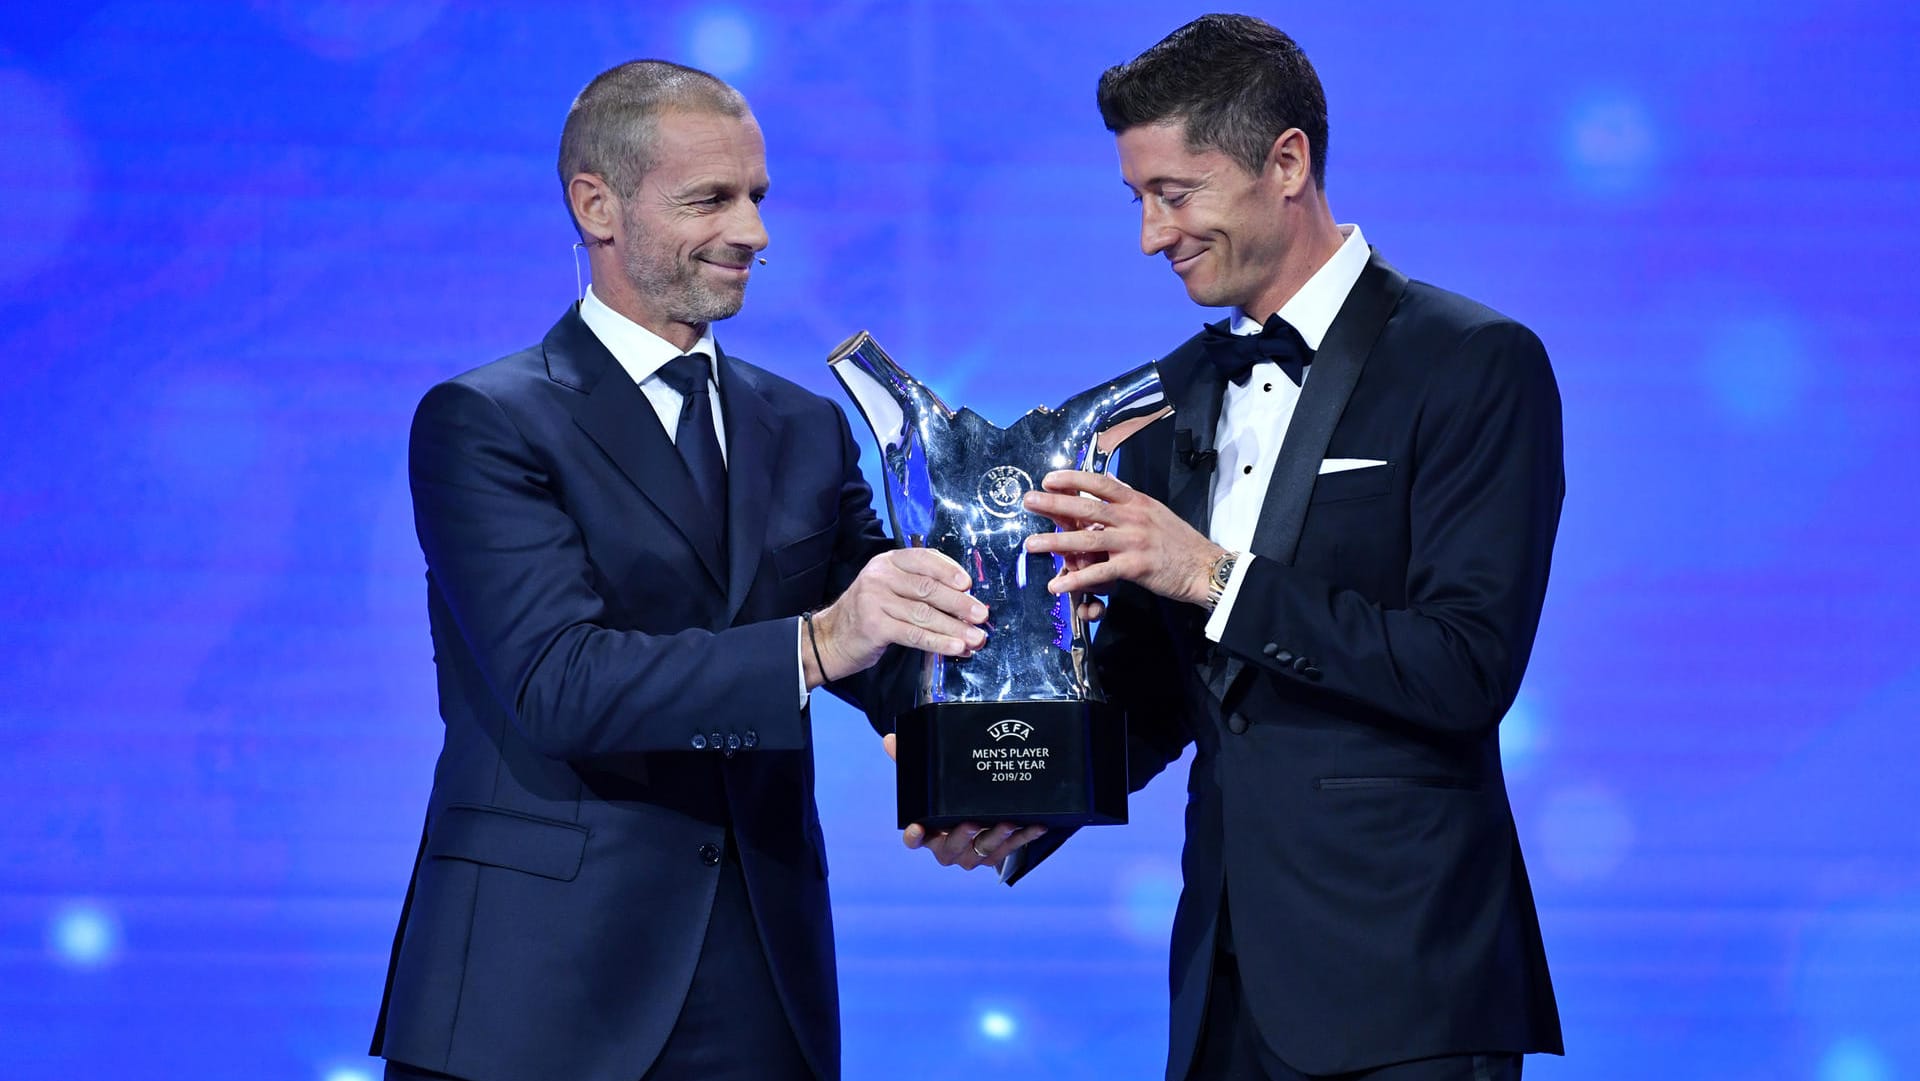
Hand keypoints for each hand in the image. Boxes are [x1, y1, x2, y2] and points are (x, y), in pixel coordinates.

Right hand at [808, 548, 987, 687]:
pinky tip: (954, 648)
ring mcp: (875, 600)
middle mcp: (881, 576)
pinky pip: (914, 635)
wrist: (830, 639)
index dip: (950, 571)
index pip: (925, 559)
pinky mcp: (874, 626)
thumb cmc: (868, 614)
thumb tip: (964, 600)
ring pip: (925, 614)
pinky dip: (938, 642)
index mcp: (888, 562)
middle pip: (929, 588)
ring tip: (975, 638)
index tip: (969, 585)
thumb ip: (919, 588)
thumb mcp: (890, 590)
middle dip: (960, 604)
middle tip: (981, 615)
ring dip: (955, 628)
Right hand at [881, 733, 1045, 871]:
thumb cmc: (946, 798)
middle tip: (971, 823)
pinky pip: (1012, 848)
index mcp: (928, 832)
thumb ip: (909, 760)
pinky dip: (1024, 837)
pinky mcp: (998, 853)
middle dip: (961, 838)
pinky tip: (1037, 825)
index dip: (914, 837)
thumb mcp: (929, 778)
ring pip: (982, 853)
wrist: (976, 811)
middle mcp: (948, 848)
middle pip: (950, 850)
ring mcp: (974, 853)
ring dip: (996, 840)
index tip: (916, 828)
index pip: (915, 839)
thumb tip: (890, 739)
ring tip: (1007, 823)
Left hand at [1022, 470, 1222, 605]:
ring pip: (1086, 540)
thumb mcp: (1155, 510)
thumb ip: (1129, 497)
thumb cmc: (1178, 541)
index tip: (1049, 478)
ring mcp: (1133, 542)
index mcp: (1136, 501)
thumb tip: (1107, 479)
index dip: (1073, 478)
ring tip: (1031, 544)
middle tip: (1028, 501)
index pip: (1100, 483)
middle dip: (1054, 504)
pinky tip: (1057, 585)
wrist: (1204, 566)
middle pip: (1086, 507)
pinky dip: (1076, 580)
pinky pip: (1099, 573)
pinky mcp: (1134, 567)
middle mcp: (1132, 517)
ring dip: (1055, 542)